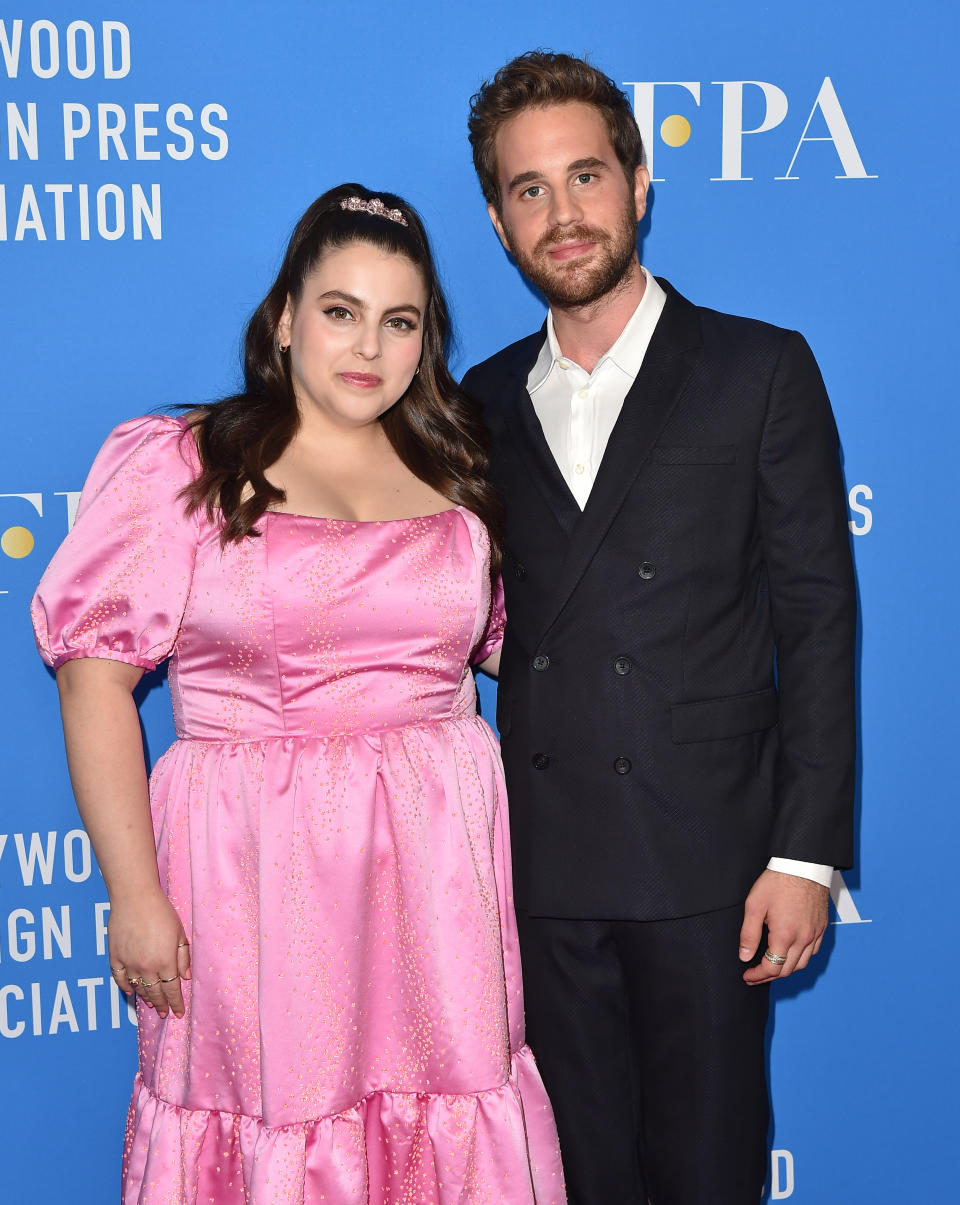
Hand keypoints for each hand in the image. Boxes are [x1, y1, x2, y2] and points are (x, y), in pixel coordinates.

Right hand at [108, 889, 191, 1017]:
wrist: (135, 898)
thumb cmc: (161, 912)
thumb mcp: (180, 933)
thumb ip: (183, 957)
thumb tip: (186, 977)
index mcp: (165, 962)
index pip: (172, 990)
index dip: (176, 1003)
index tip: (179, 1013)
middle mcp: (147, 967)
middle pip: (155, 993)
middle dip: (161, 1005)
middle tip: (165, 1014)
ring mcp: (129, 964)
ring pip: (138, 988)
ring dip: (145, 998)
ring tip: (151, 1005)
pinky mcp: (115, 957)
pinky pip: (120, 979)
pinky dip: (125, 987)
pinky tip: (131, 991)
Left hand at [739, 869, 828, 984]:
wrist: (803, 866)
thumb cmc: (778, 882)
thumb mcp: (755, 905)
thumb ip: (749, 934)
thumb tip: (745, 956)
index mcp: (785, 935)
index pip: (772, 968)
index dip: (758, 976)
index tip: (748, 976)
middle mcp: (803, 938)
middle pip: (787, 970)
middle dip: (769, 976)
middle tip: (755, 975)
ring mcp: (815, 934)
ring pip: (802, 964)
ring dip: (785, 970)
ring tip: (770, 968)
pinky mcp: (821, 928)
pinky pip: (812, 952)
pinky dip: (800, 959)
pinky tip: (790, 954)